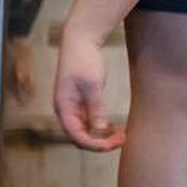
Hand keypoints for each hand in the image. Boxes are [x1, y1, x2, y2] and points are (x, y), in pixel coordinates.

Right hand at [53, 22, 125, 151]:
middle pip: (80, 137)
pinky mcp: (81, 102)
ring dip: (102, 136)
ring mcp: (73, 107)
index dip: (94, 144)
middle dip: (100, 142)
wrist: (80, 41)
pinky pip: (89, 122)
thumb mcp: (93, 84)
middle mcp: (65, 110)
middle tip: (122, 140)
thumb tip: (100, 129)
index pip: (76, 135)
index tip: (113, 145)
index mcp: (63, 107)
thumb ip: (96, 107)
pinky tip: (116, 128)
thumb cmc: (84, 60)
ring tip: (122, 136)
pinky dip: (101, 127)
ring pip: (85, 131)